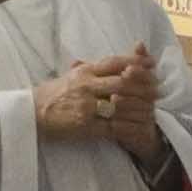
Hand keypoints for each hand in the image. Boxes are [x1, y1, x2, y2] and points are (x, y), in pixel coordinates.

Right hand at [32, 46, 160, 147]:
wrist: (32, 113)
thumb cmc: (53, 93)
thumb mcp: (72, 75)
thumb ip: (92, 68)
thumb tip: (116, 62)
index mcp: (85, 71)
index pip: (115, 62)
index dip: (136, 62)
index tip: (152, 65)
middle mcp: (87, 85)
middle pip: (123, 82)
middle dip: (144, 86)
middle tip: (159, 90)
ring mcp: (86, 106)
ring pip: (121, 104)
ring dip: (140, 107)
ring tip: (153, 109)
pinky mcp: (85, 125)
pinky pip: (112, 126)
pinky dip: (128, 127)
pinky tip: (140, 128)